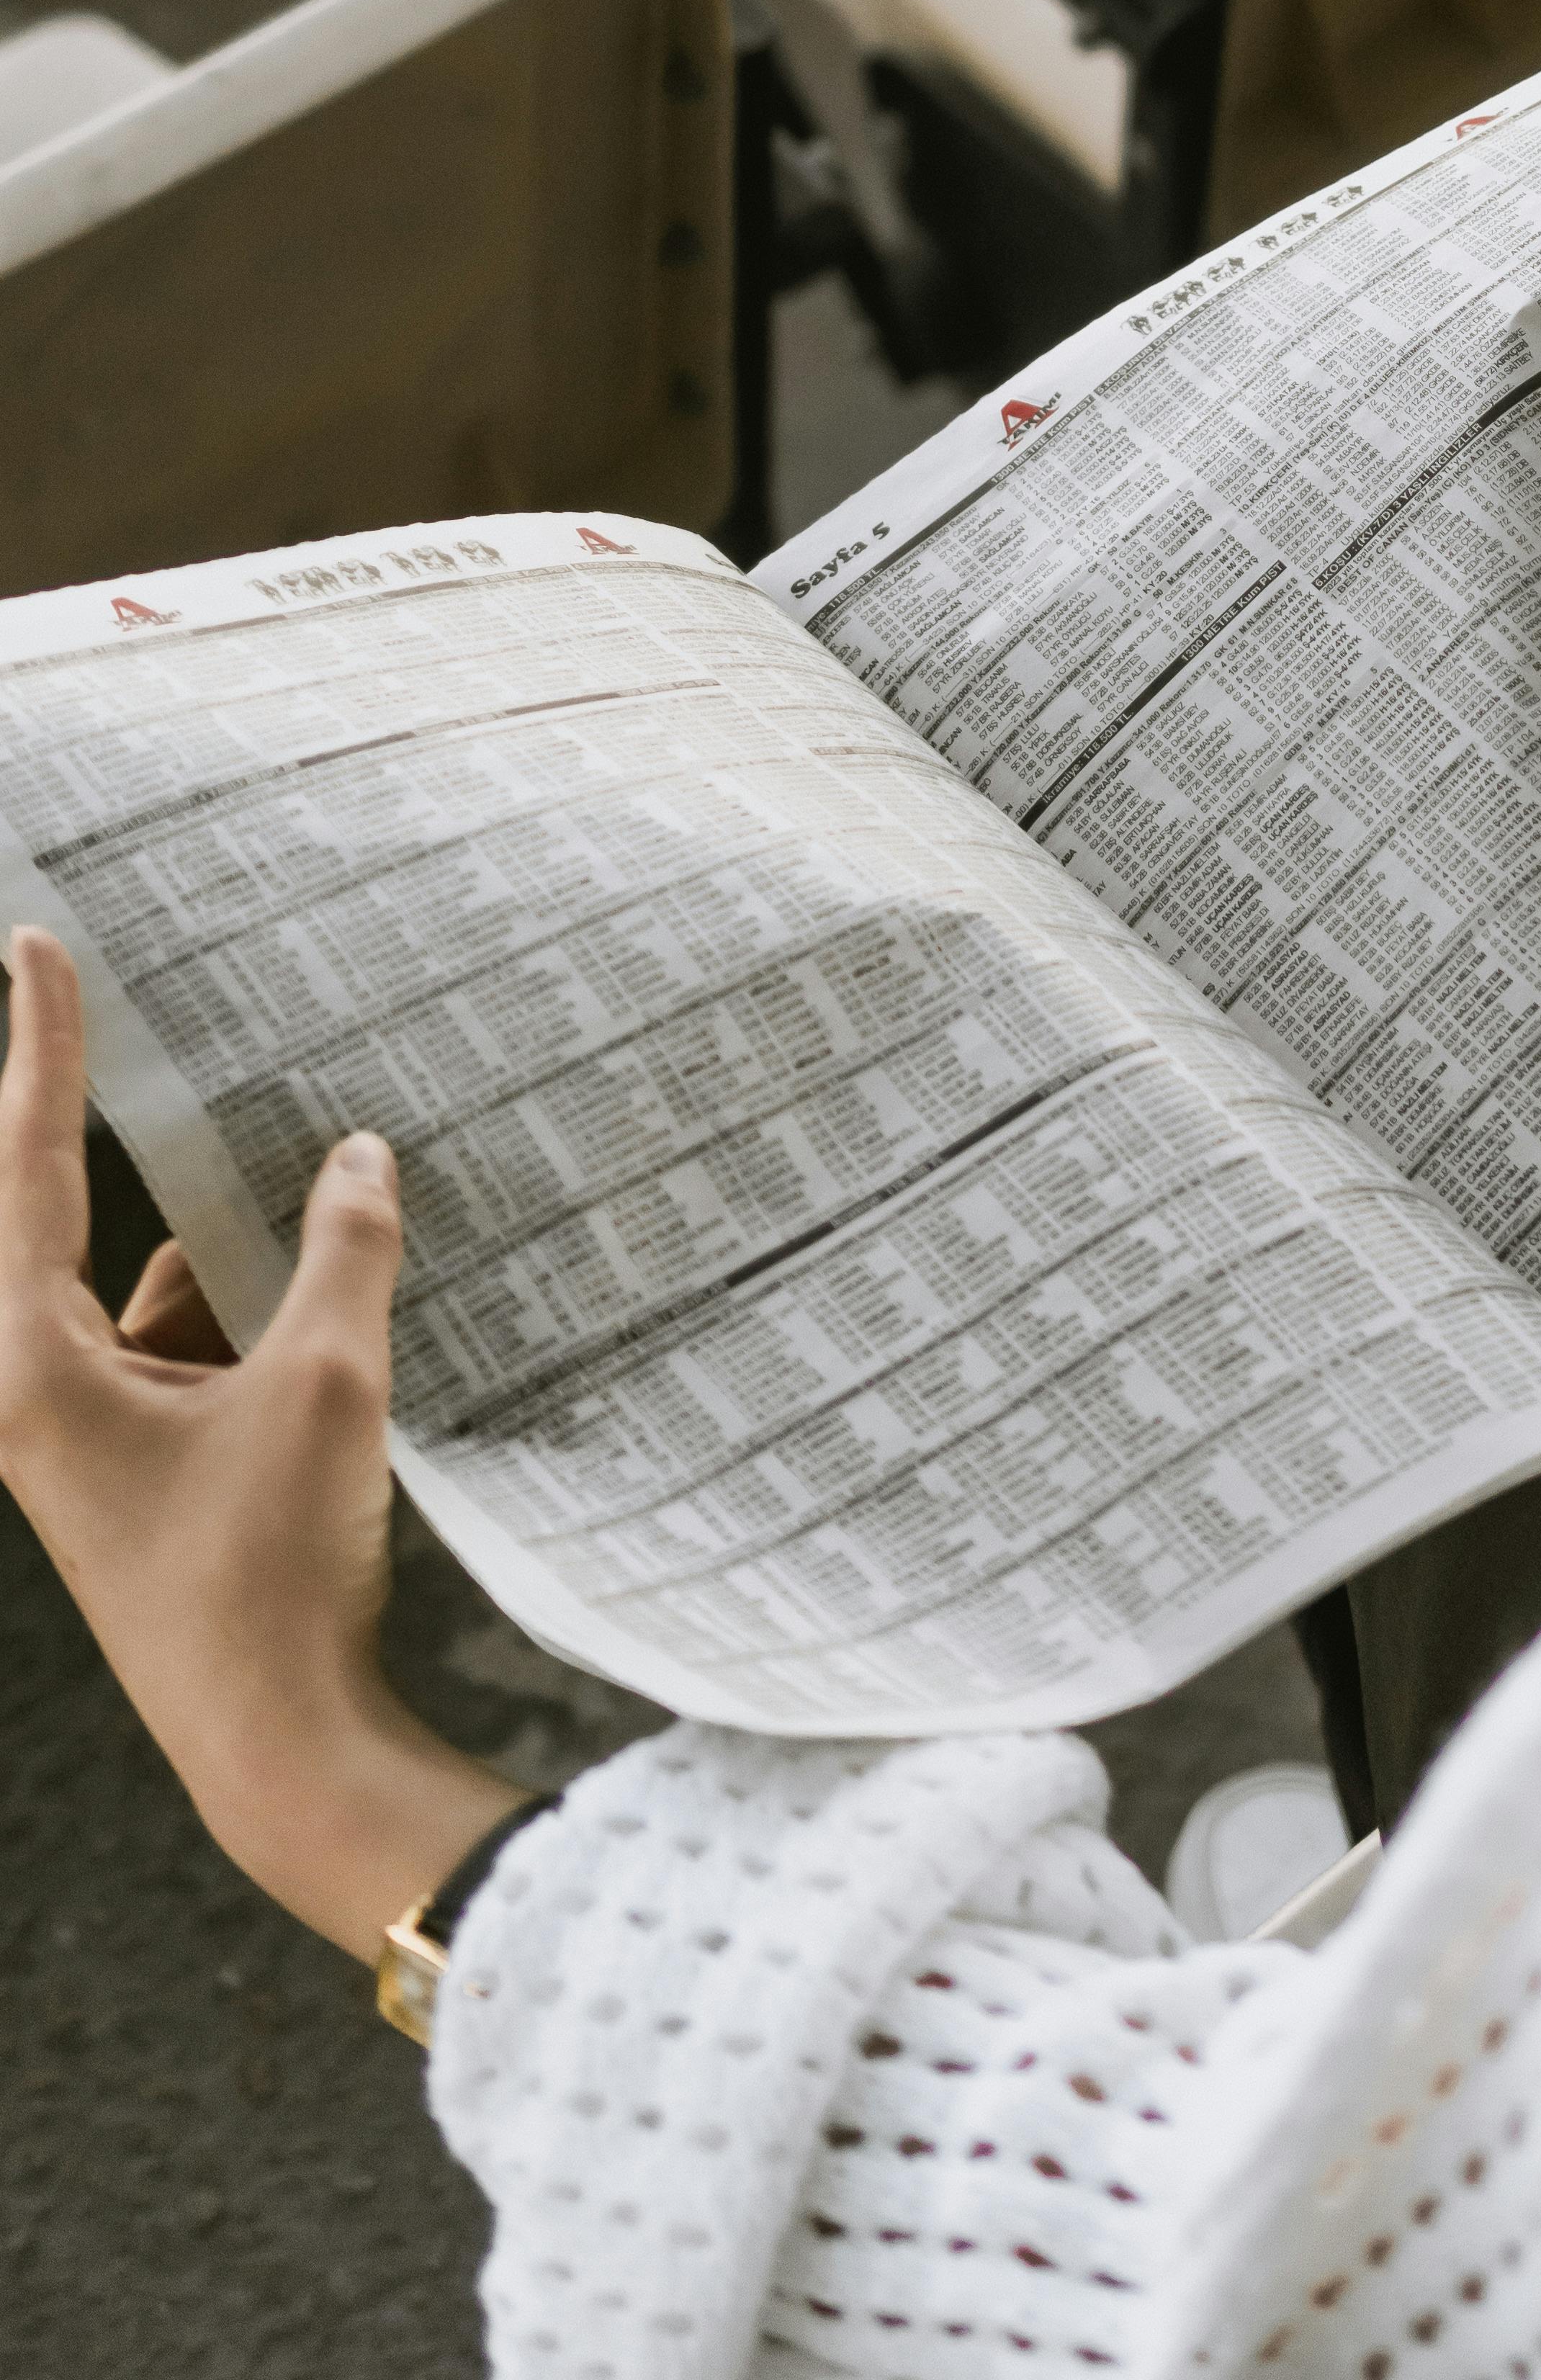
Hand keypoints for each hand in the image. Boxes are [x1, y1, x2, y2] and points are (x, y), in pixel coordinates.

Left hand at [0, 927, 519, 1963]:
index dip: (41, 1047)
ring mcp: (87, 1439)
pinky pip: (190, 1349)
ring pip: (154, 1290)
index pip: (29, 1166)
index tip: (35, 948)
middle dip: (116, 1128)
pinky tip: (341, 1298)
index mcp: (34, 1370)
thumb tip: (358, 1155)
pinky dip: (254, 1317)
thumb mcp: (326, 1381)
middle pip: (71, 1219)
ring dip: (231, 1252)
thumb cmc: (271, 1572)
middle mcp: (38, 1396)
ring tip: (334, 1200)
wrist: (277, 1742)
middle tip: (126, 1012)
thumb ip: (343, 1250)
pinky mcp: (140, 1472)